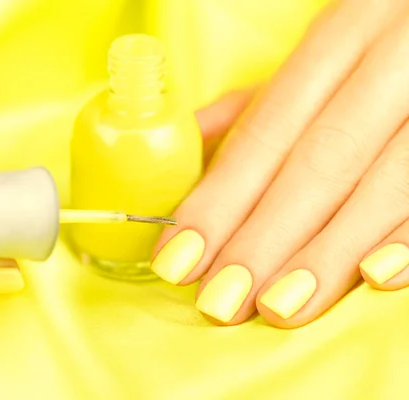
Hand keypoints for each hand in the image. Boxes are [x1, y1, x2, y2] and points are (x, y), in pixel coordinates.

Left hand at [152, 0, 408, 327]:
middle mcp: (393, 63)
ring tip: (277, 307)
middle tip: (221, 301)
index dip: (219, 200)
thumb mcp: (320, 60)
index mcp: (340, 38)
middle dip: (263, 240)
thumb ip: (257, 105)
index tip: (179, 259)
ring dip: (326, 255)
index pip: (266, 133)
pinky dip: (408, 238)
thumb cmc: (377, 49)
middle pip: (317, 164)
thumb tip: (186, 141)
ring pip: (381, 187)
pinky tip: (375, 277)